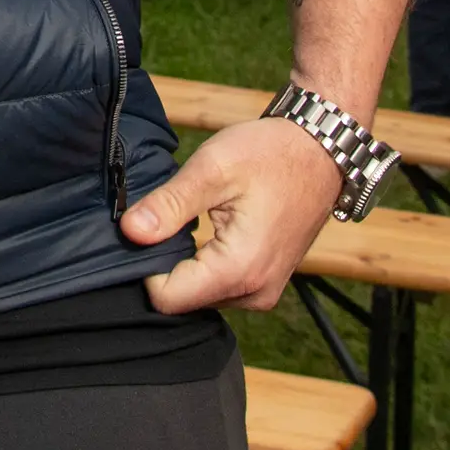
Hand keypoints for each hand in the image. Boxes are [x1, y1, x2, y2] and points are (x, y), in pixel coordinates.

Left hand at [124, 116, 347, 314]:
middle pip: (183, 299)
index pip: (167, 299)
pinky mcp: (266, 283)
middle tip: (170, 219)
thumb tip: (130, 232)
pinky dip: (206, 264)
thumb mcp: (212, 168)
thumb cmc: (270, 154)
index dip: (146, 266)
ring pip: (200, 294)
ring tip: (194, 220)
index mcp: (239, 270)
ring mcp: (263, 292)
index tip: (149, 230)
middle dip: (166, 264)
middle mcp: (254, 293)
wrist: (320, 150)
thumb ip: (169, 205)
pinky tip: (210, 230)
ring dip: (187, 264)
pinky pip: (220, 287)